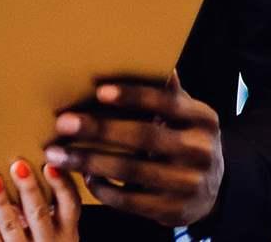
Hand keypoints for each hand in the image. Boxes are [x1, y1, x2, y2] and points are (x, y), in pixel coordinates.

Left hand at [0, 158, 79, 241]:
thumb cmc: (45, 240)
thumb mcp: (58, 227)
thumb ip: (49, 203)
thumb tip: (29, 167)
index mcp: (67, 230)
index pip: (69, 205)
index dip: (61, 185)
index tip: (50, 166)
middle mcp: (49, 241)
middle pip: (39, 215)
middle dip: (29, 189)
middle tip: (18, 166)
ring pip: (12, 226)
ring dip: (2, 202)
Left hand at [44, 77, 222, 227]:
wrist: (212, 192)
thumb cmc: (188, 143)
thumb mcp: (188, 118)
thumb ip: (171, 96)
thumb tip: (156, 61)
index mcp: (203, 119)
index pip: (167, 102)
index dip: (133, 96)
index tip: (99, 92)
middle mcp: (200, 150)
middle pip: (144, 137)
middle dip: (100, 129)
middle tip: (64, 123)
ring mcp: (188, 184)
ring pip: (131, 170)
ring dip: (90, 161)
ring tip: (58, 153)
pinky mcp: (172, 210)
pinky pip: (130, 200)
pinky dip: (103, 188)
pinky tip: (85, 177)